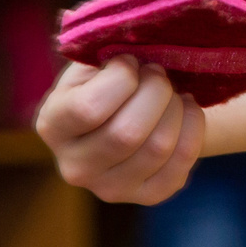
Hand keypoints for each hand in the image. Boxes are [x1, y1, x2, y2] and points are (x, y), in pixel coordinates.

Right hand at [36, 56, 205, 203]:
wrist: (130, 109)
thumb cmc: (110, 77)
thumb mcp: (95, 59)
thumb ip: (105, 50)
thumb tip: (131, 50)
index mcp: (52, 125)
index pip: (89, 108)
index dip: (122, 77)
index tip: (131, 61)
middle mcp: (74, 167)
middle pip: (127, 133)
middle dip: (156, 91)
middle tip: (159, 74)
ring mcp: (110, 188)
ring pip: (157, 147)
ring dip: (176, 108)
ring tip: (173, 91)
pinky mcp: (147, 196)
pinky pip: (181, 164)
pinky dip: (193, 128)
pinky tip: (187, 110)